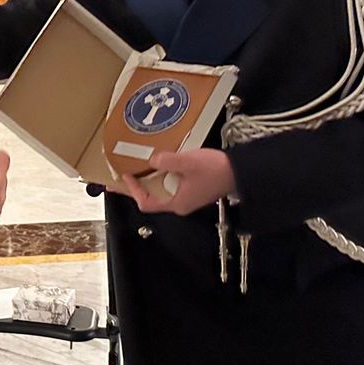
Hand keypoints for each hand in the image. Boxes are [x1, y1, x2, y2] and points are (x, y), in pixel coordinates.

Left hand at [120, 149, 235, 215]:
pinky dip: (162, 176)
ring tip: (138, 167)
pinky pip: (171, 184)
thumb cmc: (216, 171)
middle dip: (137, 186)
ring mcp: (187, 197)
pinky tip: (160, 164)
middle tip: (124, 175)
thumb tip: (152, 161)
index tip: (125, 176)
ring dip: (150, 180)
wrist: (240, 172)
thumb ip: (168, 162)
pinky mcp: (193, 189)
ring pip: (161, 190)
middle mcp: (179, 203)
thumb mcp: (188, 163)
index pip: (146, 202)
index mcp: (176, 203)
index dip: (133, 190)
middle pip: (151, 197)